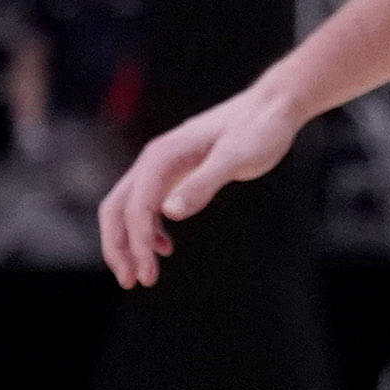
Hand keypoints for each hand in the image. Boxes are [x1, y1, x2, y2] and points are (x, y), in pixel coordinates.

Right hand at [100, 78, 313, 286]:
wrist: (272, 108)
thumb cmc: (258, 131)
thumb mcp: (235, 159)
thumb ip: (202, 184)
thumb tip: (170, 211)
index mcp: (162, 157)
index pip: (136, 208)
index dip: (137, 244)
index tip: (148, 276)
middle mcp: (154, 160)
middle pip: (117, 207)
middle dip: (118, 246)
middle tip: (130, 281)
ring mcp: (162, 166)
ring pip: (128, 207)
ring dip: (129, 241)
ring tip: (143, 274)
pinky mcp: (175, 171)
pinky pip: (147, 204)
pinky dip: (148, 229)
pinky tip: (165, 248)